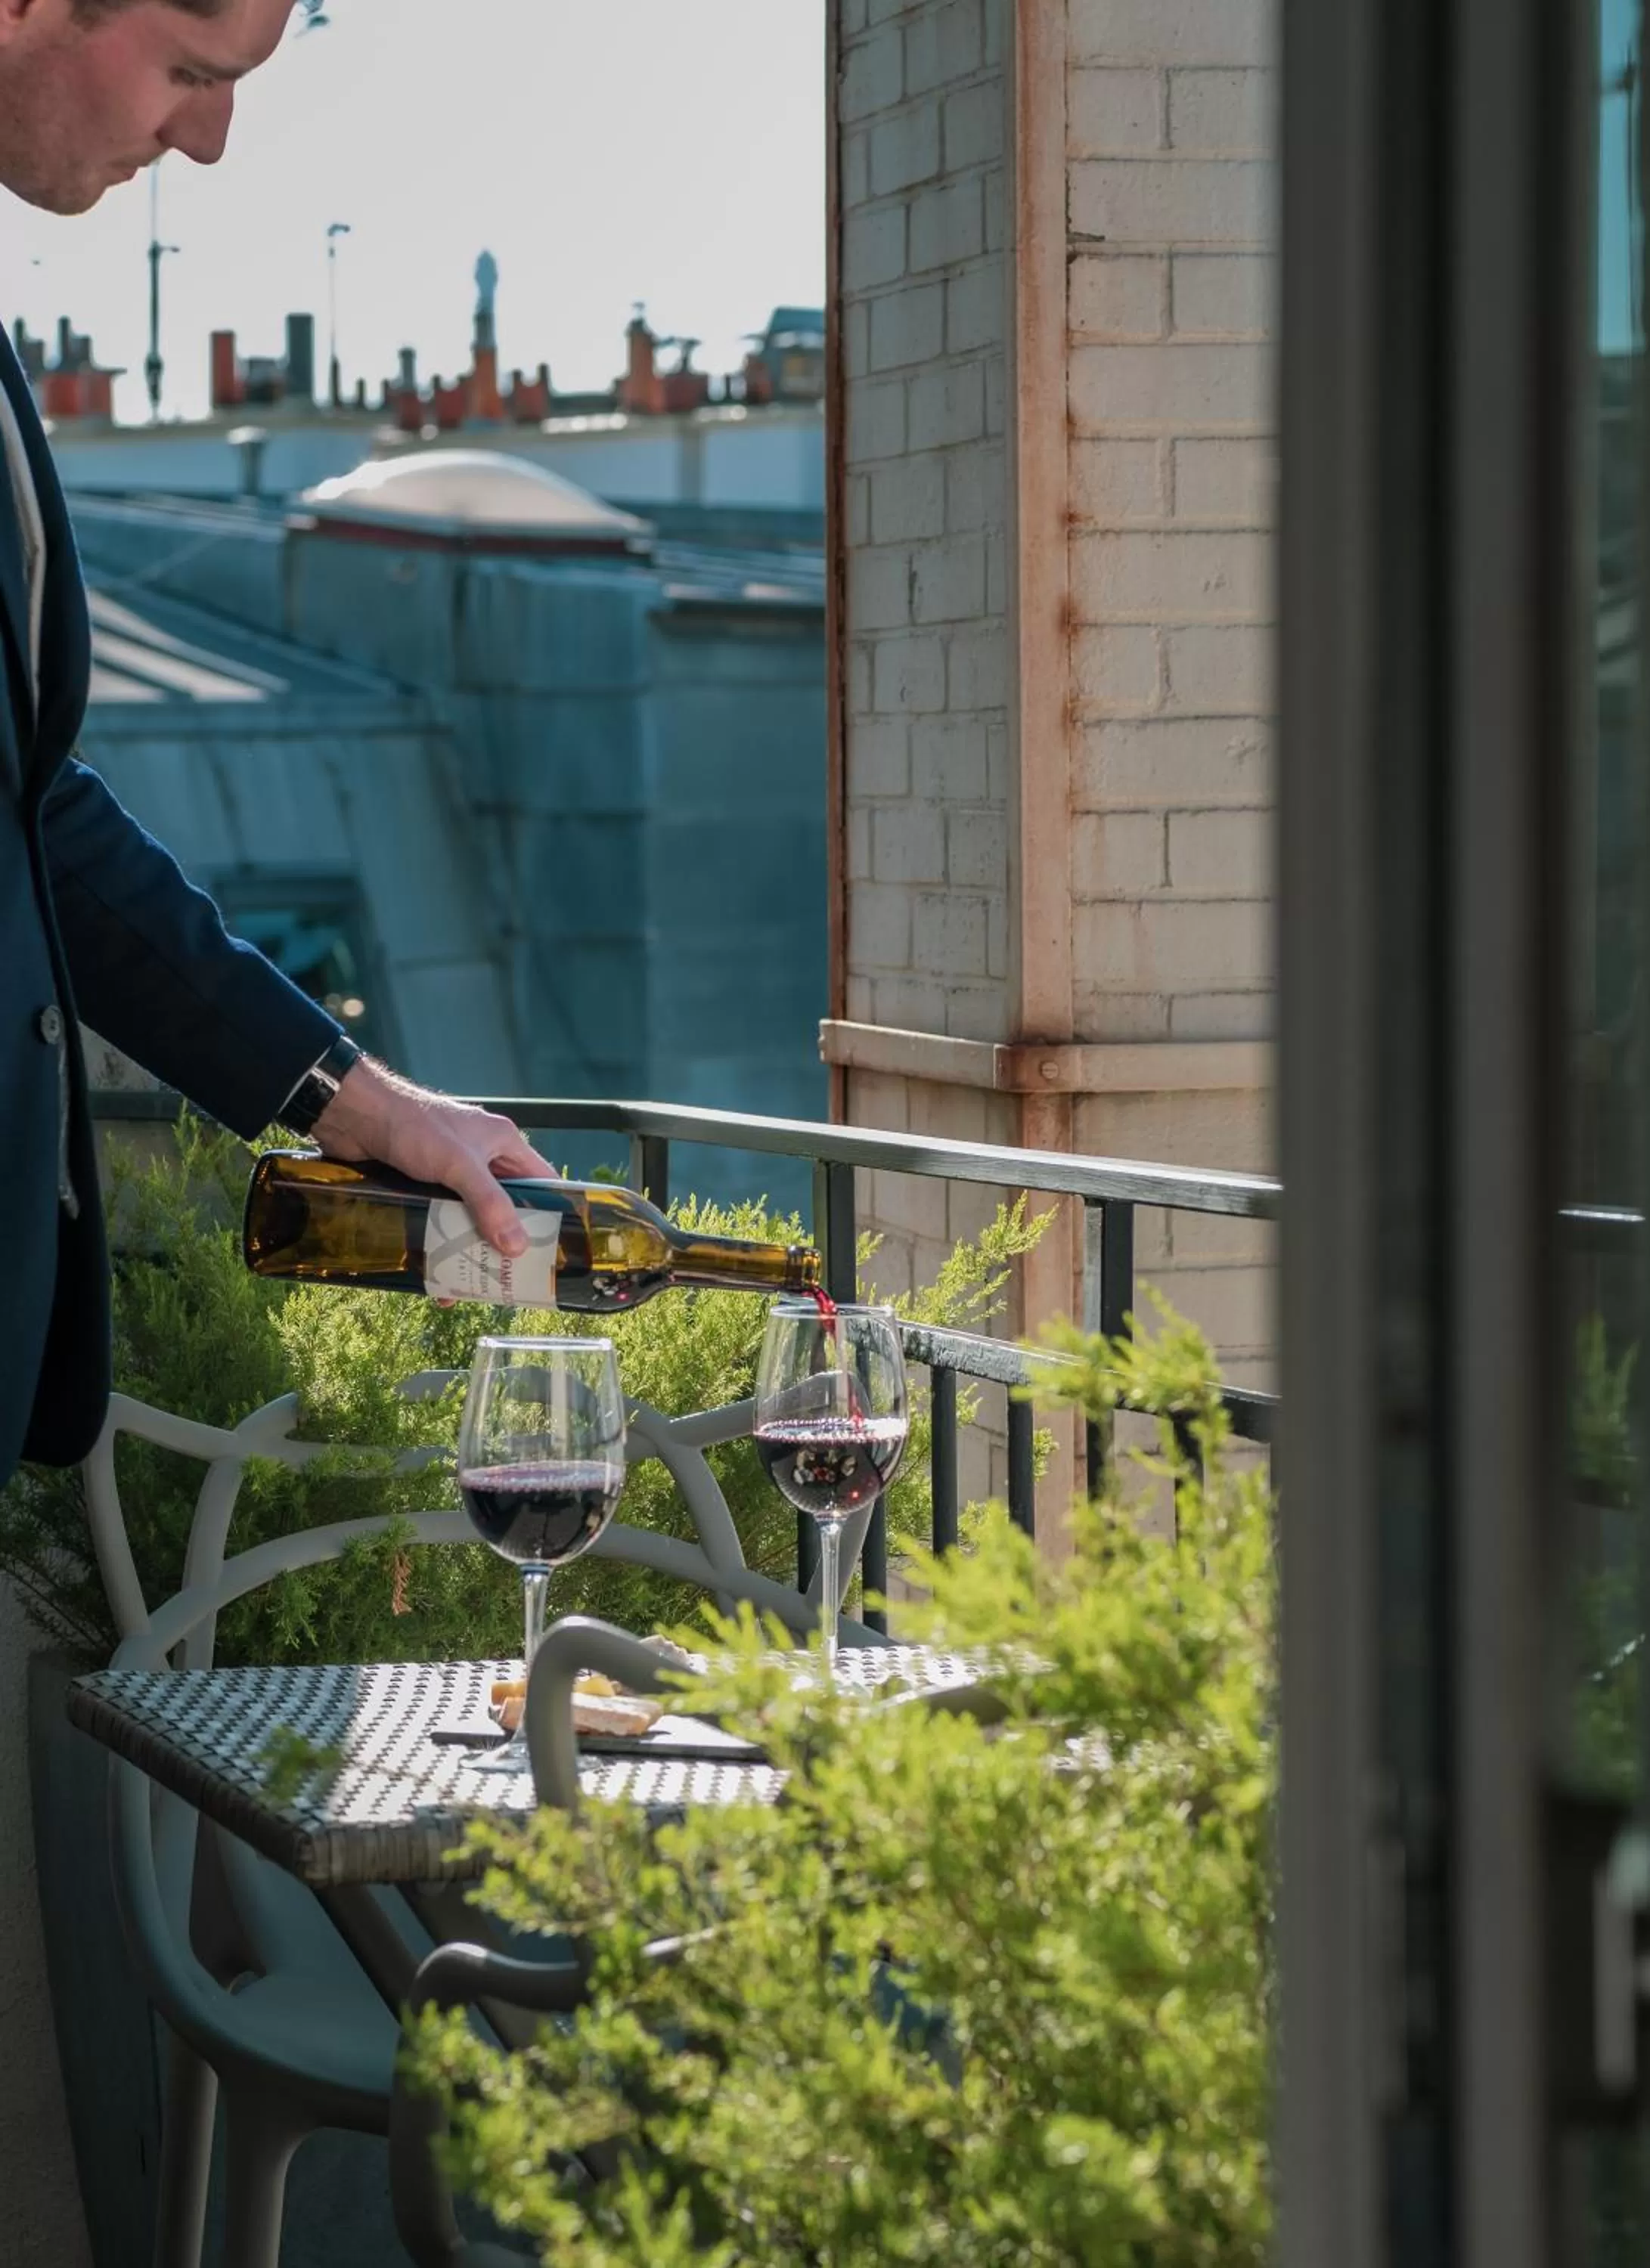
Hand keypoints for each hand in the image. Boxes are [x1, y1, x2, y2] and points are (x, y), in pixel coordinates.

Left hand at [311, 1058, 554, 1256]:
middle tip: (511, 1278)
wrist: (355, 1114)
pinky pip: (442, 1220)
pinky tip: (436, 1275)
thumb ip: (489, 1203)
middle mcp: (482, 1159)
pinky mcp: (424, 1186)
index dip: (552, 1213)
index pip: (542, 1181)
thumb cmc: (414, 1126)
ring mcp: (452, 1174)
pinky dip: (442, 1245)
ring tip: (471, 1287)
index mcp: (503, 1143)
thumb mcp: (459, 1165)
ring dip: (470, 1249)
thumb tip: (517, 1247)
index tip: (554, 1250)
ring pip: (472, 1218)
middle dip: (507, 1242)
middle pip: (506, 1206)